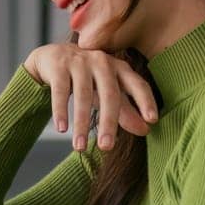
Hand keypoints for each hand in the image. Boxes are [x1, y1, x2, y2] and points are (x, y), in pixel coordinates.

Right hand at [22, 42, 158, 152]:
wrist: (52, 57)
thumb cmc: (87, 78)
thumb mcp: (106, 93)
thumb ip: (125, 111)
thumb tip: (145, 130)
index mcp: (119, 68)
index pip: (137, 84)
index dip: (145, 101)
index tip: (152, 120)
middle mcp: (102, 62)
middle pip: (109, 94)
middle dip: (108, 122)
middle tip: (106, 147)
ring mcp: (80, 62)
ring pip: (83, 96)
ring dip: (81, 124)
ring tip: (79, 147)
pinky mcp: (58, 66)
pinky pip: (60, 92)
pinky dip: (60, 111)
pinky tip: (61, 129)